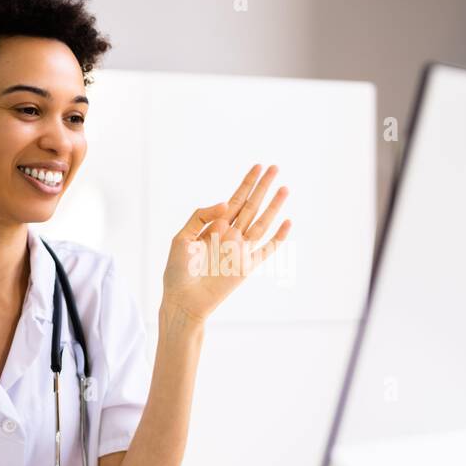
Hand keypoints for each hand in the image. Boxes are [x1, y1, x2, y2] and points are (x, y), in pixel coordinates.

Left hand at [161, 164, 291, 323]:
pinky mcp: (246, 267)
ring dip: (273, 206)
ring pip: (261, 223)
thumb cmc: (178, 271)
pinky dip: (278, 238)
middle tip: (276, 168)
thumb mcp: (182, 237)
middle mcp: (230, 236)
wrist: (183, 300)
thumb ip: (202, 216)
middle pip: (251, 206)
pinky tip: (287, 222)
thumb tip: (228, 203)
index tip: (258, 166)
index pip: (235, 200)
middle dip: (263, 187)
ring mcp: (240, 251)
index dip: (247, 183)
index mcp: (214, 226)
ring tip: (284, 188)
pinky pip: (266, 250)